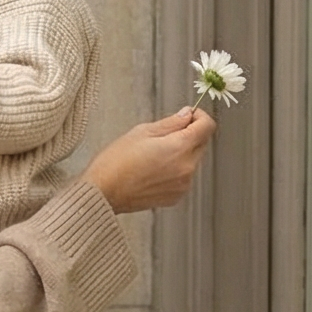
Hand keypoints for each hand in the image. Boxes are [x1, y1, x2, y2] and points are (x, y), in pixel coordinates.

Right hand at [83, 106, 217, 212]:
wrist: (103, 192)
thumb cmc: (115, 162)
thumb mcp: (142, 132)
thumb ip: (171, 123)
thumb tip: (187, 115)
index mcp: (180, 147)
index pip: (207, 126)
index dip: (199, 117)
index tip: (188, 116)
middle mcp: (186, 168)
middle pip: (202, 143)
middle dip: (189, 135)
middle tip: (164, 136)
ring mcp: (183, 185)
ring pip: (192, 161)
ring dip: (181, 154)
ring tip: (154, 155)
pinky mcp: (175, 197)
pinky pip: (183, 177)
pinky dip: (175, 171)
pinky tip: (153, 170)